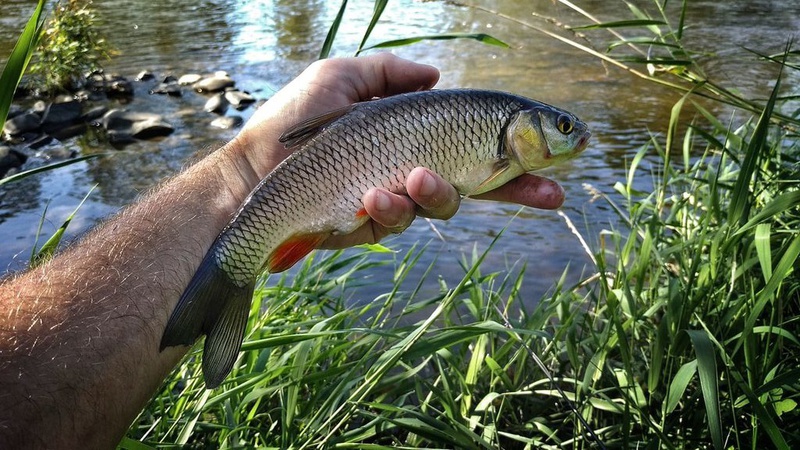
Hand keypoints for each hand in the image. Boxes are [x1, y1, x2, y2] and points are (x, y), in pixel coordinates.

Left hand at [227, 53, 564, 247]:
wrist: (251, 176)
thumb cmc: (293, 123)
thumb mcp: (342, 78)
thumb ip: (391, 74)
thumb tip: (436, 73)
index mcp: (410, 133)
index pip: (475, 144)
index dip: (516, 154)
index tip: (559, 161)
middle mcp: (411, 167)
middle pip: (478, 182)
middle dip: (518, 189)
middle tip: (552, 193)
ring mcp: (395, 199)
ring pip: (442, 204)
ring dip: (437, 192)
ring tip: (411, 178)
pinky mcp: (374, 225)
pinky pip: (400, 220)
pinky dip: (391, 207)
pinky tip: (370, 195)